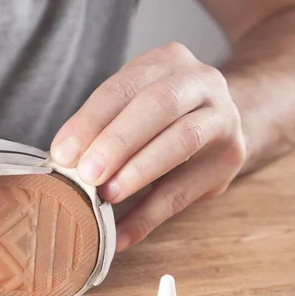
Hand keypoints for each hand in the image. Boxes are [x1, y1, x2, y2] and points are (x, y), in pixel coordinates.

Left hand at [51, 43, 246, 251]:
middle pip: (158, 105)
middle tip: (86, 174)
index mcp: (166, 61)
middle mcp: (200, 80)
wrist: (221, 120)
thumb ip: (105, 126)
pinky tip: (123, 235)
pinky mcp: (232, 156)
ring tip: (107, 196)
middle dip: (118, 141)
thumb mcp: (135, 104)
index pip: (122, 87)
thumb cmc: (161, 115)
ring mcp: (223, 116)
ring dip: (139, 172)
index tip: (62, 153)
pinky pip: (187, 190)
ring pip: (182, 140)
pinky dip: (150, 216)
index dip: (90, 121)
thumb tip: (64, 162)